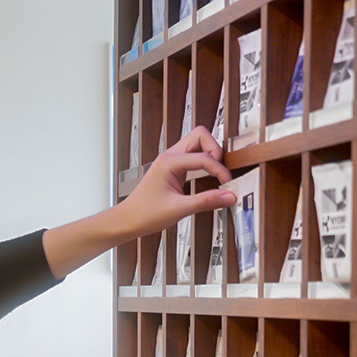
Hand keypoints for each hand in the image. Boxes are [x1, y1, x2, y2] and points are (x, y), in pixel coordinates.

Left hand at [118, 125, 234, 236]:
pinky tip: (209, 176)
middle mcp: (169, 156)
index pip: (204, 157)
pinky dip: (204, 162)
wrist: (127, 220)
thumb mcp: (178, 209)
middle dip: (215, 150)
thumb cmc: (144, 214)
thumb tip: (229, 197)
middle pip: (200, 135)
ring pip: (197, 143)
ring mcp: (170, 161)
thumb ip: (206, 201)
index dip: (220, 170)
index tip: (228, 185)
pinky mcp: (172, 168)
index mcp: (169, 162)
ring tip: (217, 174)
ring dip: (210, 154)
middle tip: (221, 171)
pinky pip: (192, 156)